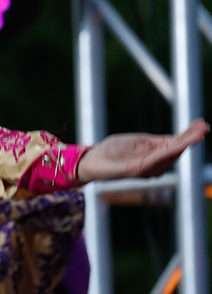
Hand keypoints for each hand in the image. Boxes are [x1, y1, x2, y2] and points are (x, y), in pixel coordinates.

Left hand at [78, 119, 208, 181]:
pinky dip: (168, 153)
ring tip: (196, 134)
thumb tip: (176, 140)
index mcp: (155, 150)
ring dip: (184, 144)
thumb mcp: (137, 141)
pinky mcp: (138, 169)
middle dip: (192, 139)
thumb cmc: (113, 150)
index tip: (203, 124)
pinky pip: (156, 160)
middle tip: (205, 128)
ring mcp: (148, 166)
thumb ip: (156, 142)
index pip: (177, 142)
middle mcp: (156, 161)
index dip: (190, 134)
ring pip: (171, 155)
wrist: (93, 160)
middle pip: (178, 149)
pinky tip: (178, 145)